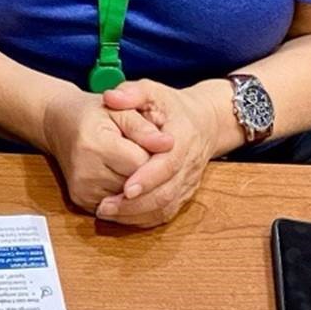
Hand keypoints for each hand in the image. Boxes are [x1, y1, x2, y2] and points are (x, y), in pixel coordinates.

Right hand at [42, 86, 173, 212]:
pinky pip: (119, 209)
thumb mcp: (119, 110)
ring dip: (141, 188)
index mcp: (95, 145)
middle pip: (137, 186)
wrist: (58, 123)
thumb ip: (144, 128)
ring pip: (131, 201)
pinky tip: (130, 182)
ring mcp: (82, 191)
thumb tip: (169, 144)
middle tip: (149, 155)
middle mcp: (85, 173)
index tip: (159, 145)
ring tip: (138, 166)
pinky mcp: (82, 202)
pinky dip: (130, 199)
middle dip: (149, 174)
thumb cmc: (92, 113)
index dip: (156, 156)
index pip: (141, 164)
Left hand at [96, 79, 218, 227]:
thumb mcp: (152, 91)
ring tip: (108, 213)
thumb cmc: (171, 105)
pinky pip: (167, 213)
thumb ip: (131, 92)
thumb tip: (110, 97)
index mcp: (183, 139)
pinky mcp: (185, 194)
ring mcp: (189, 182)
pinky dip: (144, 218)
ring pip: (166, 208)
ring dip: (137, 215)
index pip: (168, 164)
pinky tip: (122, 217)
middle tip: (106, 207)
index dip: (148, 178)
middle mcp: (189, 165)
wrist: (204, 122)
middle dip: (136, 204)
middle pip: (166, 193)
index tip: (126, 188)